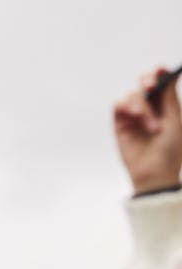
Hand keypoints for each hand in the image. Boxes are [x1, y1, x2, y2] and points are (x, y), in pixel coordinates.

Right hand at [114, 67, 181, 193]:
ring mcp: (133, 117)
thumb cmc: (170, 150)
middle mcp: (148, 109)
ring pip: (133, 95)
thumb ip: (169, 96)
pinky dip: (127, 106)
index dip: (159, 73)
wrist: (156, 173)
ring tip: (151, 126)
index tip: (161, 70)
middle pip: (143, 83)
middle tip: (151, 86)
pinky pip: (119, 105)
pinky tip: (136, 116)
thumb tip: (169, 73)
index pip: (159, 83)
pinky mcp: (120, 125)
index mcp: (164, 106)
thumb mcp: (174, 120)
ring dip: (142, 107)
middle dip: (147, 80)